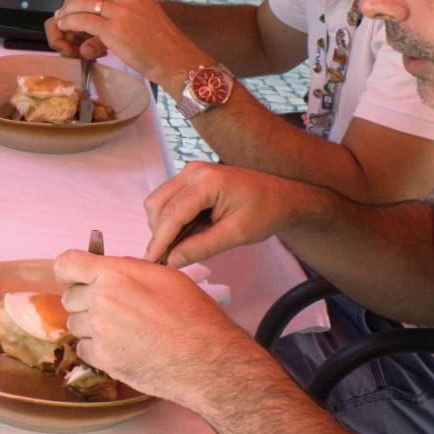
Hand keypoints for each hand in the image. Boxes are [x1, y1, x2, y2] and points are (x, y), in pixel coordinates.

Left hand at [51, 0, 203, 85]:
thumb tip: (104, 6)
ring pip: (83, 3)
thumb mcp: (146, 13)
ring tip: (61, 19)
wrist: (174, 59)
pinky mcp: (114, 30)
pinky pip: (83, 21)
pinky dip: (69, 22)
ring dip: (67, 11)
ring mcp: (121, 12)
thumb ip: (127, 6)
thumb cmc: (160, 42)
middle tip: (63, 9)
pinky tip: (65, 27)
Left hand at [54, 250, 253, 407]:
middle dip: (86, 301)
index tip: (77, 278)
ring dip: (91, 327)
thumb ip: (128, 269)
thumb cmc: (193, 316)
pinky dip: (96, 349)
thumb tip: (109, 270)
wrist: (207, 359)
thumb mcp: (164, 276)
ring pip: (75, 324)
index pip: (66, 264)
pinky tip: (122, 347)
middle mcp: (101, 300)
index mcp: (115, 274)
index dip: (70, 271)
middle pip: (70, 297)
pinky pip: (83, 348)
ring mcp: (99, 331)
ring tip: (124, 330)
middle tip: (115, 309)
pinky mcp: (102, 358)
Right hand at [141, 161, 322, 265]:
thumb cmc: (265, 212)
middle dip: (159, 234)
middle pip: (158, 205)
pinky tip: (184, 235)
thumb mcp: (236, 234)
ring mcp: (190, 172)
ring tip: (179, 247)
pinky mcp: (191, 178)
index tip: (151, 263)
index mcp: (207, 181)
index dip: (160, 241)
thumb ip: (202, 247)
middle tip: (167, 259)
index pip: (172, 214)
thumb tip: (172, 260)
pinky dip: (170, 219)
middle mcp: (193, 171)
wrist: (282, 196)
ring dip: (162, 226)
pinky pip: (169, 199)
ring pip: (159, 202)